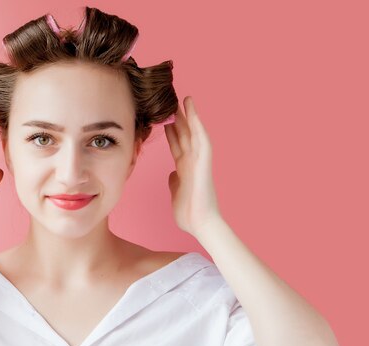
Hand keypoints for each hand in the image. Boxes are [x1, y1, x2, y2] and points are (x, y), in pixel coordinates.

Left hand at [164, 96, 221, 236]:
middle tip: (172, 102)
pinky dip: (197, 124)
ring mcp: (199, 161)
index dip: (171, 133)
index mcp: (184, 169)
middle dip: (178, 119)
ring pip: (194, 133)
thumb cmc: (189, 215)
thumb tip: (172, 174)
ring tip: (185, 99)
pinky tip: (192, 110)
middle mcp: (192, 162)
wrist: (200, 224)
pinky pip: (201, 138)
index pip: (176, 146)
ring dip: (190, 116)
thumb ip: (175, 181)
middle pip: (184, 135)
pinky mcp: (204, 162)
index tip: (164, 120)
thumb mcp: (176, 193)